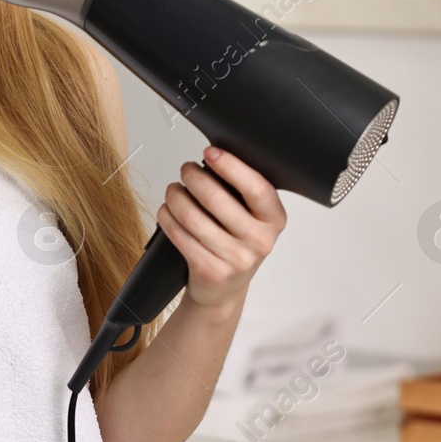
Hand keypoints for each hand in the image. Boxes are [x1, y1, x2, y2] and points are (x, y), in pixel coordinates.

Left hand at [156, 146, 286, 312]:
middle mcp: (260, 240)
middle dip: (193, 177)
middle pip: (217, 199)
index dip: (231, 166)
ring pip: (193, 217)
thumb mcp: (251, 217)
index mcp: (274, 219)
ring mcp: (237, 259)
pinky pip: (181, 236)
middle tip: (185, 170)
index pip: (256, 187)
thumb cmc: (235, 243)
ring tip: (173, 190)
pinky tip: (167, 211)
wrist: (223, 288)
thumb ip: (241, 191)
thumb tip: (214, 157)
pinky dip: (167, 218)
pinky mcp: (212, 271)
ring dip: (175, 197)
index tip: (211, 153)